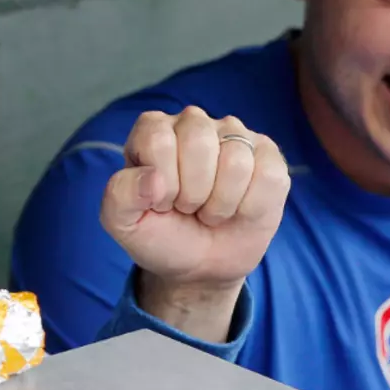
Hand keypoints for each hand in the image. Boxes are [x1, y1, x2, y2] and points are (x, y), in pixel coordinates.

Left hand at [100, 107, 290, 293]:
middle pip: (199, 141)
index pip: (158, 140)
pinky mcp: (268, 155)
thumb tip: (154, 177)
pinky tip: (239, 207)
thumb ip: (121, 195)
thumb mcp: (124, 224)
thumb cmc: (163, 236)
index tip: (161, 203)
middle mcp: (196, 123)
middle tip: (189, 207)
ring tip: (213, 209)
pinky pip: (268, 175)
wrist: (202, 266)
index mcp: (155, 130)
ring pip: (236, 161)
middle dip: (193, 192)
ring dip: (221, 203)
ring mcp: (236, 136)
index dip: (162, 184)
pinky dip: (251, 206)